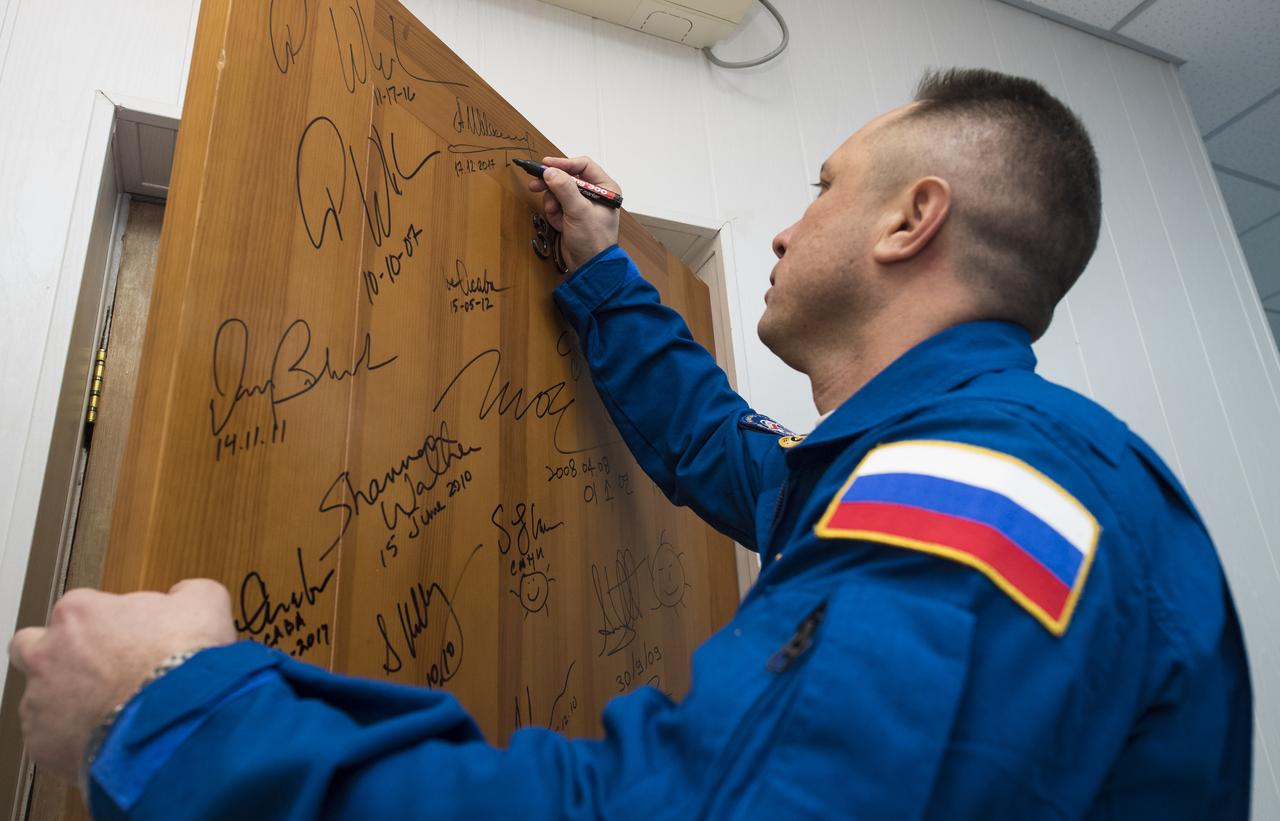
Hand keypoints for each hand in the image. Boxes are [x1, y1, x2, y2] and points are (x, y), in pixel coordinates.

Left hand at [7, 579, 236, 783]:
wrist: (173, 724)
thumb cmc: (181, 664)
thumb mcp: (205, 604)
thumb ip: (188, 591)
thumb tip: (184, 594)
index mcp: (80, 613)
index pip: (78, 607)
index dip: (106, 621)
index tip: (125, 634)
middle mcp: (49, 653)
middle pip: (31, 645)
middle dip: (56, 654)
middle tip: (94, 666)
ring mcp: (41, 700)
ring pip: (41, 696)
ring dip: (69, 699)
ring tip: (110, 709)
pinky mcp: (43, 742)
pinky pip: (50, 737)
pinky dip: (74, 737)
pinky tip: (107, 735)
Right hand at [528, 156, 621, 272]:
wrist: (589, 267)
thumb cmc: (593, 241)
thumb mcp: (579, 212)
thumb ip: (565, 189)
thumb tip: (550, 171)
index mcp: (605, 188)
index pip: (583, 165)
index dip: (564, 164)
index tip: (546, 165)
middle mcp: (595, 193)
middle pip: (568, 177)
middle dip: (553, 184)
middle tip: (536, 184)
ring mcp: (583, 205)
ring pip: (559, 191)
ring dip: (553, 202)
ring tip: (555, 214)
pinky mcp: (572, 215)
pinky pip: (557, 205)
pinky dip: (554, 213)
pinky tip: (559, 223)